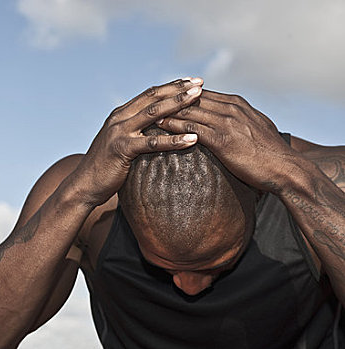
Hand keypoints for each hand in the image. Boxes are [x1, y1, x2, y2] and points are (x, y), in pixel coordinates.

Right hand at [73, 78, 202, 205]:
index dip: (171, 86)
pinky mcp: (122, 149)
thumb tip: (156, 130)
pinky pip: (153, 142)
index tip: (191, 81)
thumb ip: (134, 132)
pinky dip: (174, 140)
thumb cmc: (105, 167)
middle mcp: (119, 118)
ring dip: (178, 103)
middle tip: (200, 83)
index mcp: (121, 114)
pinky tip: (192, 139)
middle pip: (153, 97)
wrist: (83, 185)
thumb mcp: (120, 143)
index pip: (149, 94)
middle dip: (178, 88)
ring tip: (199, 98)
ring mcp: (119, 132)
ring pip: (154, 113)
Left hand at [159, 90, 294, 191]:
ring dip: (166, 110)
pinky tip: (158, 128)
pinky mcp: (222, 138)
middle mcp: (230, 108)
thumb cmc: (271, 154)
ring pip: (188, 110)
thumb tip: (231, 122)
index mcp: (237, 104)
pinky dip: (173, 126)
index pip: (202, 93)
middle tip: (147, 100)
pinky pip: (191, 128)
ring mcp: (226, 121)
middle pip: (191, 98)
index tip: (162, 96)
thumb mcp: (256, 129)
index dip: (180, 95)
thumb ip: (241, 121)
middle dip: (168, 98)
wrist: (286, 169)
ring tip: (146, 112)